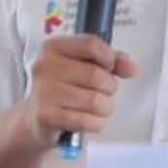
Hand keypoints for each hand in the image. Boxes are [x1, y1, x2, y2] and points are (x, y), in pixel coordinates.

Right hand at [19, 34, 138, 149]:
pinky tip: (87, 120)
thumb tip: (131, 67)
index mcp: (53, 47)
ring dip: (104, 108)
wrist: (36, 119)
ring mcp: (43, 91)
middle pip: (96, 75)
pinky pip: (86, 120)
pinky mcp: (46, 116)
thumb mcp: (84, 67)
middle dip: (109, 88)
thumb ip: (111, 62)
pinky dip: (95, 123)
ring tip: (95, 108)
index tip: (109, 68)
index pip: (91, 44)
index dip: (109, 58)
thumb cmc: (64, 89)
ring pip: (95, 100)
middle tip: (102, 92)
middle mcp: (45, 66)